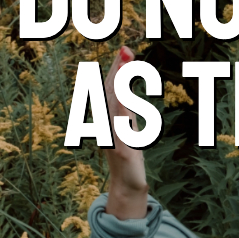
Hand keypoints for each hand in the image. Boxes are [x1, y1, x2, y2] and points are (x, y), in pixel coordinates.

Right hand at [103, 45, 149, 219]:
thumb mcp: (129, 132)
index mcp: (112, 120)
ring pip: (114, 107)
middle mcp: (109, 126)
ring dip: (119, 86)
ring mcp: (113, 138)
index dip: (117, 70)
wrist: (128, 187)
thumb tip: (125, 96)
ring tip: (125, 67)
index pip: (112, 90)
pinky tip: (125, 100)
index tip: (125, 51)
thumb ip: (126, 115)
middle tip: (125, 51)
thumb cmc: (129, 160)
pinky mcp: (122, 151)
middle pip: (111, 93)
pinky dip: (121, 114)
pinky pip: (120, 129)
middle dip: (118, 72)